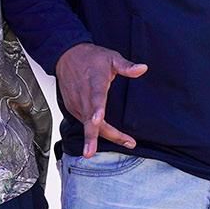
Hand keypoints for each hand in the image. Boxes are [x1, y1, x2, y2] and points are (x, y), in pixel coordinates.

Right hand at [54, 42, 147, 156]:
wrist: (67, 55)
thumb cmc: (92, 58)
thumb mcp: (112, 58)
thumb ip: (126, 66)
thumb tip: (143, 68)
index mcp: (94, 82)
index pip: (95, 97)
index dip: (96, 109)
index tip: (96, 120)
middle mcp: (83, 95)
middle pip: (87, 118)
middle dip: (90, 136)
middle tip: (90, 152)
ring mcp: (76, 103)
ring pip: (87, 125)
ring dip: (98, 138)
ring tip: (125, 142)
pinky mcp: (73, 108)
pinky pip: (83, 124)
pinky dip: (94, 133)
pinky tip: (111, 138)